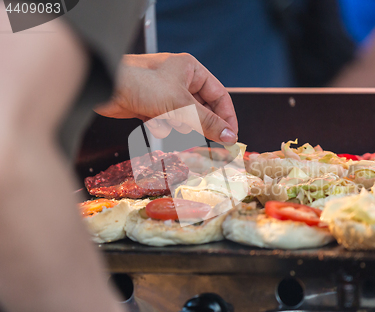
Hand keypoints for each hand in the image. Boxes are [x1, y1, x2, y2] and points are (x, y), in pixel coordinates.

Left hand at [95, 53, 237, 142]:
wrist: (103, 89)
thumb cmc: (139, 84)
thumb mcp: (180, 104)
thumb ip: (207, 122)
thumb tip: (230, 136)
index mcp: (191, 70)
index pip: (219, 95)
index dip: (226, 117)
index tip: (231, 137)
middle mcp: (180, 80)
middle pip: (201, 109)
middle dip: (195, 123)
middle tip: (200, 137)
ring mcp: (165, 94)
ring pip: (184, 119)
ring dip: (175, 124)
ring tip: (164, 119)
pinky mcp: (152, 106)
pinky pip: (167, 122)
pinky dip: (160, 126)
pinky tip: (150, 120)